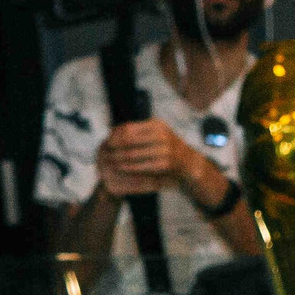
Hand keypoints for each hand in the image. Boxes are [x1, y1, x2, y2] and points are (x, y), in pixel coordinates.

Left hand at [95, 120, 216, 199]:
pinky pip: (140, 165)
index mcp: (157, 125)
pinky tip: (121, 168)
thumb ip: (137, 132)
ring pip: (132, 153)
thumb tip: (112, 131)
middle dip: (114, 147)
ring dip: (118, 158)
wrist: (190, 163)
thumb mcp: (155, 134)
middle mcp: (162, 135)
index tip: (106, 141)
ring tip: (108, 161)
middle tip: (104, 153)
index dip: (115, 135)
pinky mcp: (165, 164)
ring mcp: (165, 149)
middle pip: (128, 140)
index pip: (128, 128)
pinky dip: (128, 167)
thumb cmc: (167, 148)